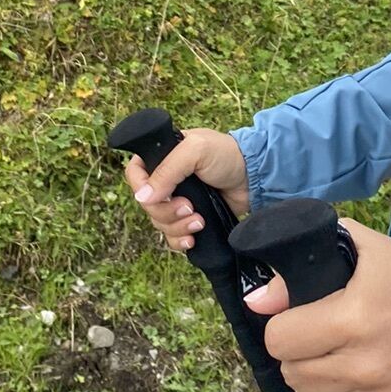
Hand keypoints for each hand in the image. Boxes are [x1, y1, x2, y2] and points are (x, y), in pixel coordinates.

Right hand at [124, 129, 250, 253]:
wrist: (255, 177)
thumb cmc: (227, 155)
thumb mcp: (196, 151)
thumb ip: (167, 170)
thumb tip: (142, 198)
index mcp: (163, 157)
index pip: (135, 173)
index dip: (140, 188)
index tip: (157, 197)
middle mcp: (167, 180)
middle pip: (147, 205)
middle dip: (166, 212)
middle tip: (189, 207)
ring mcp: (178, 201)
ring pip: (159, 223)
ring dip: (177, 227)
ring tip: (199, 221)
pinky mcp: (191, 219)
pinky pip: (173, 237)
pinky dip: (180, 241)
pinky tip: (193, 239)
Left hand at [242, 219, 390, 391]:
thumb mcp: (362, 252)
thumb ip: (302, 266)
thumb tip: (258, 300)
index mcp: (354, 319)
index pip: (281, 339)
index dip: (284, 327)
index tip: (300, 320)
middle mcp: (364, 366)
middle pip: (293, 373)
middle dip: (299, 354)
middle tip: (321, 340)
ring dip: (313, 385)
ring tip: (334, 364)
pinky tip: (345, 391)